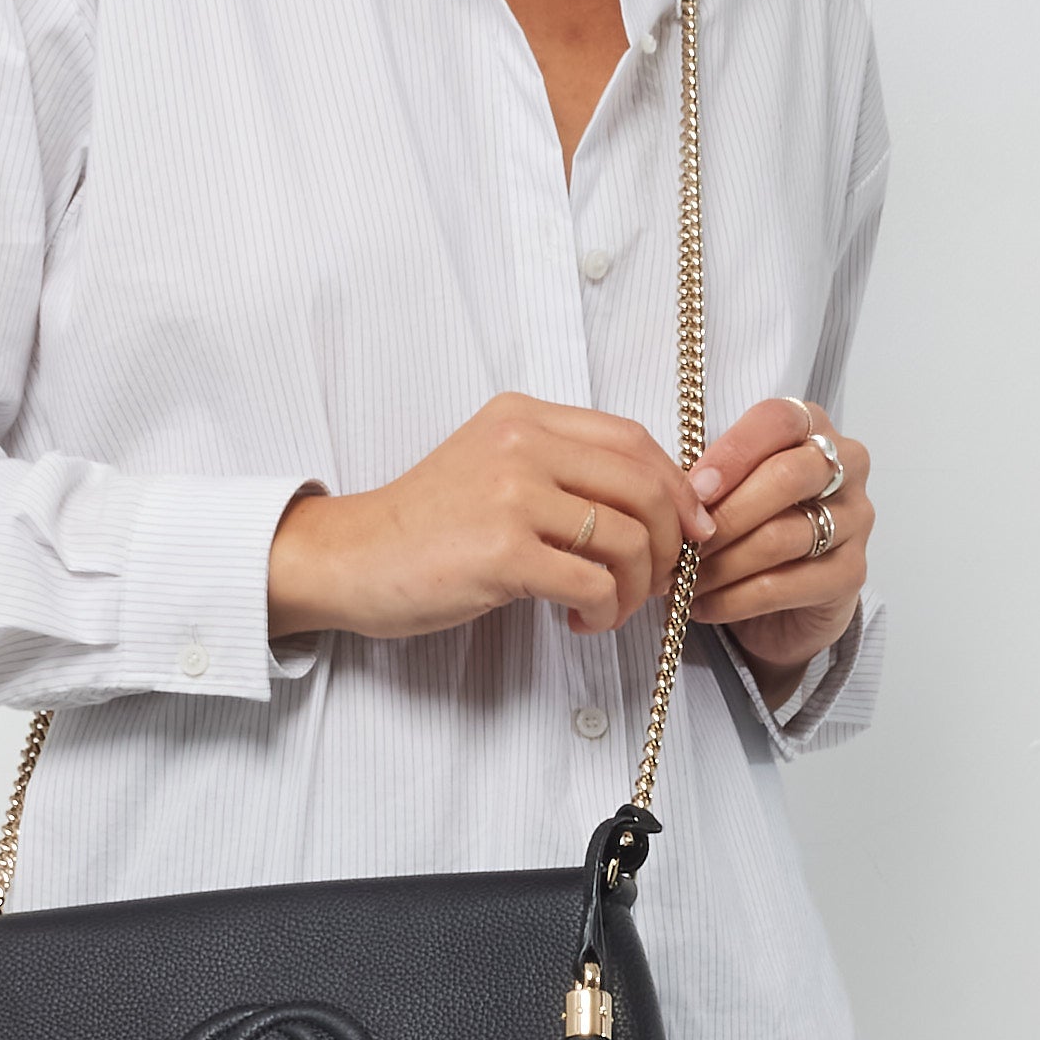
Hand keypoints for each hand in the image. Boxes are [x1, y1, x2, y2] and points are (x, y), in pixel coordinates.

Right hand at [269, 391, 717, 641]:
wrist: (350, 559)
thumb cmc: (423, 527)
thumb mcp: (492, 470)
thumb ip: (560, 471)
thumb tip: (655, 504)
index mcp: (523, 418)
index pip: (634, 440)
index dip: (678, 488)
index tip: (689, 529)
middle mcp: (521, 444)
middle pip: (646, 487)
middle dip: (670, 543)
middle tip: (657, 580)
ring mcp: (511, 495)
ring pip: (628, 539)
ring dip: (634, 587)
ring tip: (608, 608)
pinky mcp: (502, 551)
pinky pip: (593, 583)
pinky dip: (603, 612)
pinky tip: (579, 621)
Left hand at [685, 397, 871, 684]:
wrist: (784, 599)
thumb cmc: (749, 526)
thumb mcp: (726, 490)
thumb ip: (707, 481)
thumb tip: (674, 495)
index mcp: (812, 427)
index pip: (777, 421)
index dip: (732, 453)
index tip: (693, 489)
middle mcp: (846, 465)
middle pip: (786, 478)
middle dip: (724, 514)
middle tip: (682, 542)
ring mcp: (855, 518)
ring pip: (780, 537)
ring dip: (720, 563)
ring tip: (683, 579)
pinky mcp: (851, 572)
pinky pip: (782, 585)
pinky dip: (731, 599)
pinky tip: (701, 605)